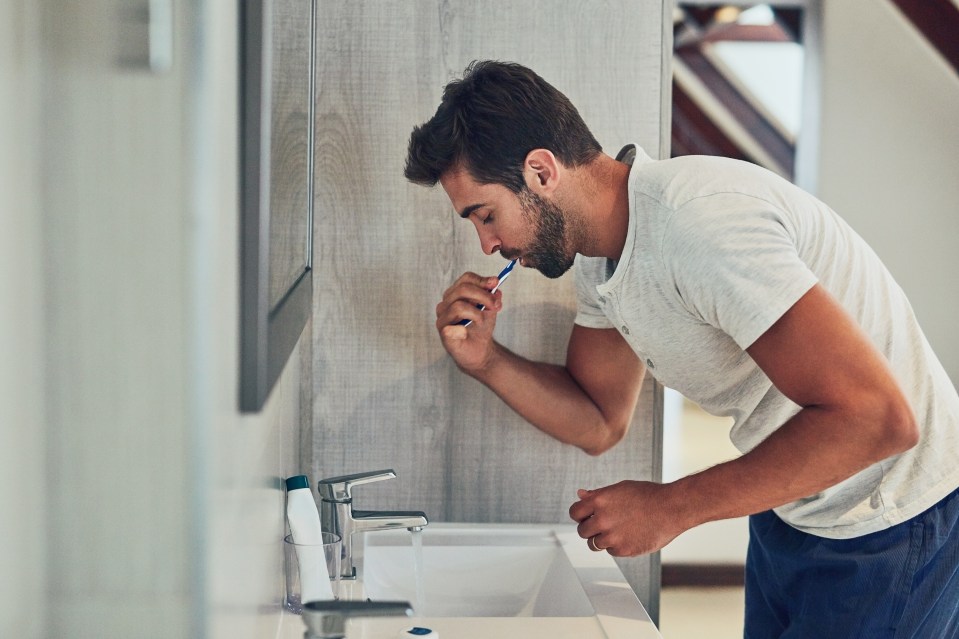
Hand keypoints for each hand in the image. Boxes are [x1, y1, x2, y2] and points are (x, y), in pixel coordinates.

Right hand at [435, 271, 503, 372]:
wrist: (479, 351)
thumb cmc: (480, 328)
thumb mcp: (490, 309)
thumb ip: (493, 297)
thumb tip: (495, 287)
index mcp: (455, 295)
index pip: (466, 279)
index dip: (481, 280)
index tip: (496, 283)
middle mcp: (445, 304)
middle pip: (462, 289)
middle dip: (483, 295)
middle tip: (494, 305)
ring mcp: (442, 318)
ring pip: (458, 306)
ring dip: (476, 313)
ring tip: (481, 321)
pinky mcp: (443, 333)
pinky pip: (453, 327)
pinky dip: (464, 329)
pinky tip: (466, 332)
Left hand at [568, 481, 688, 556]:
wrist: (672, 508)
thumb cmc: (648, 495)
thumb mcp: (620, 488)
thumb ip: (598, 494)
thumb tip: (580, 494)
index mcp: (599, 501)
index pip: (574, 512)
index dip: (579, 515)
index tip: (586, 516)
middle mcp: (602, 519)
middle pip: (582, 531)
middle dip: (589, 528)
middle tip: (603, 525)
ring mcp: (612, 536)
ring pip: (594, 544)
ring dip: (601, 539)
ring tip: (617, 531)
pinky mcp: (623, 550)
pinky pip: (610, 551)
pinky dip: (616, 546)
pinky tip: (629, 535)